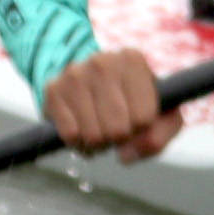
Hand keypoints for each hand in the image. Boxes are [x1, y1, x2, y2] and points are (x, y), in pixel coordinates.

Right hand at [43, 47, 183, 163]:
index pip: (144, 118)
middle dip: (119, 139)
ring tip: (101, 129)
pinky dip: (78, 143)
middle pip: (118, 129)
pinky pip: (70, 136)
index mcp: (133, 60)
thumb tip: (127, 154)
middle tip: (117, 129)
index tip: (137, 120)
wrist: (91, 86)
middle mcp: (102, 62)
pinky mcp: (53, 90)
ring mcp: (75, 74)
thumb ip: (159, 135)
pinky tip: (83, 129)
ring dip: (99, 144)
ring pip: (93, 135)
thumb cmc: (133, 102)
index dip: (141, 130)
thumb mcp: (160, 115)